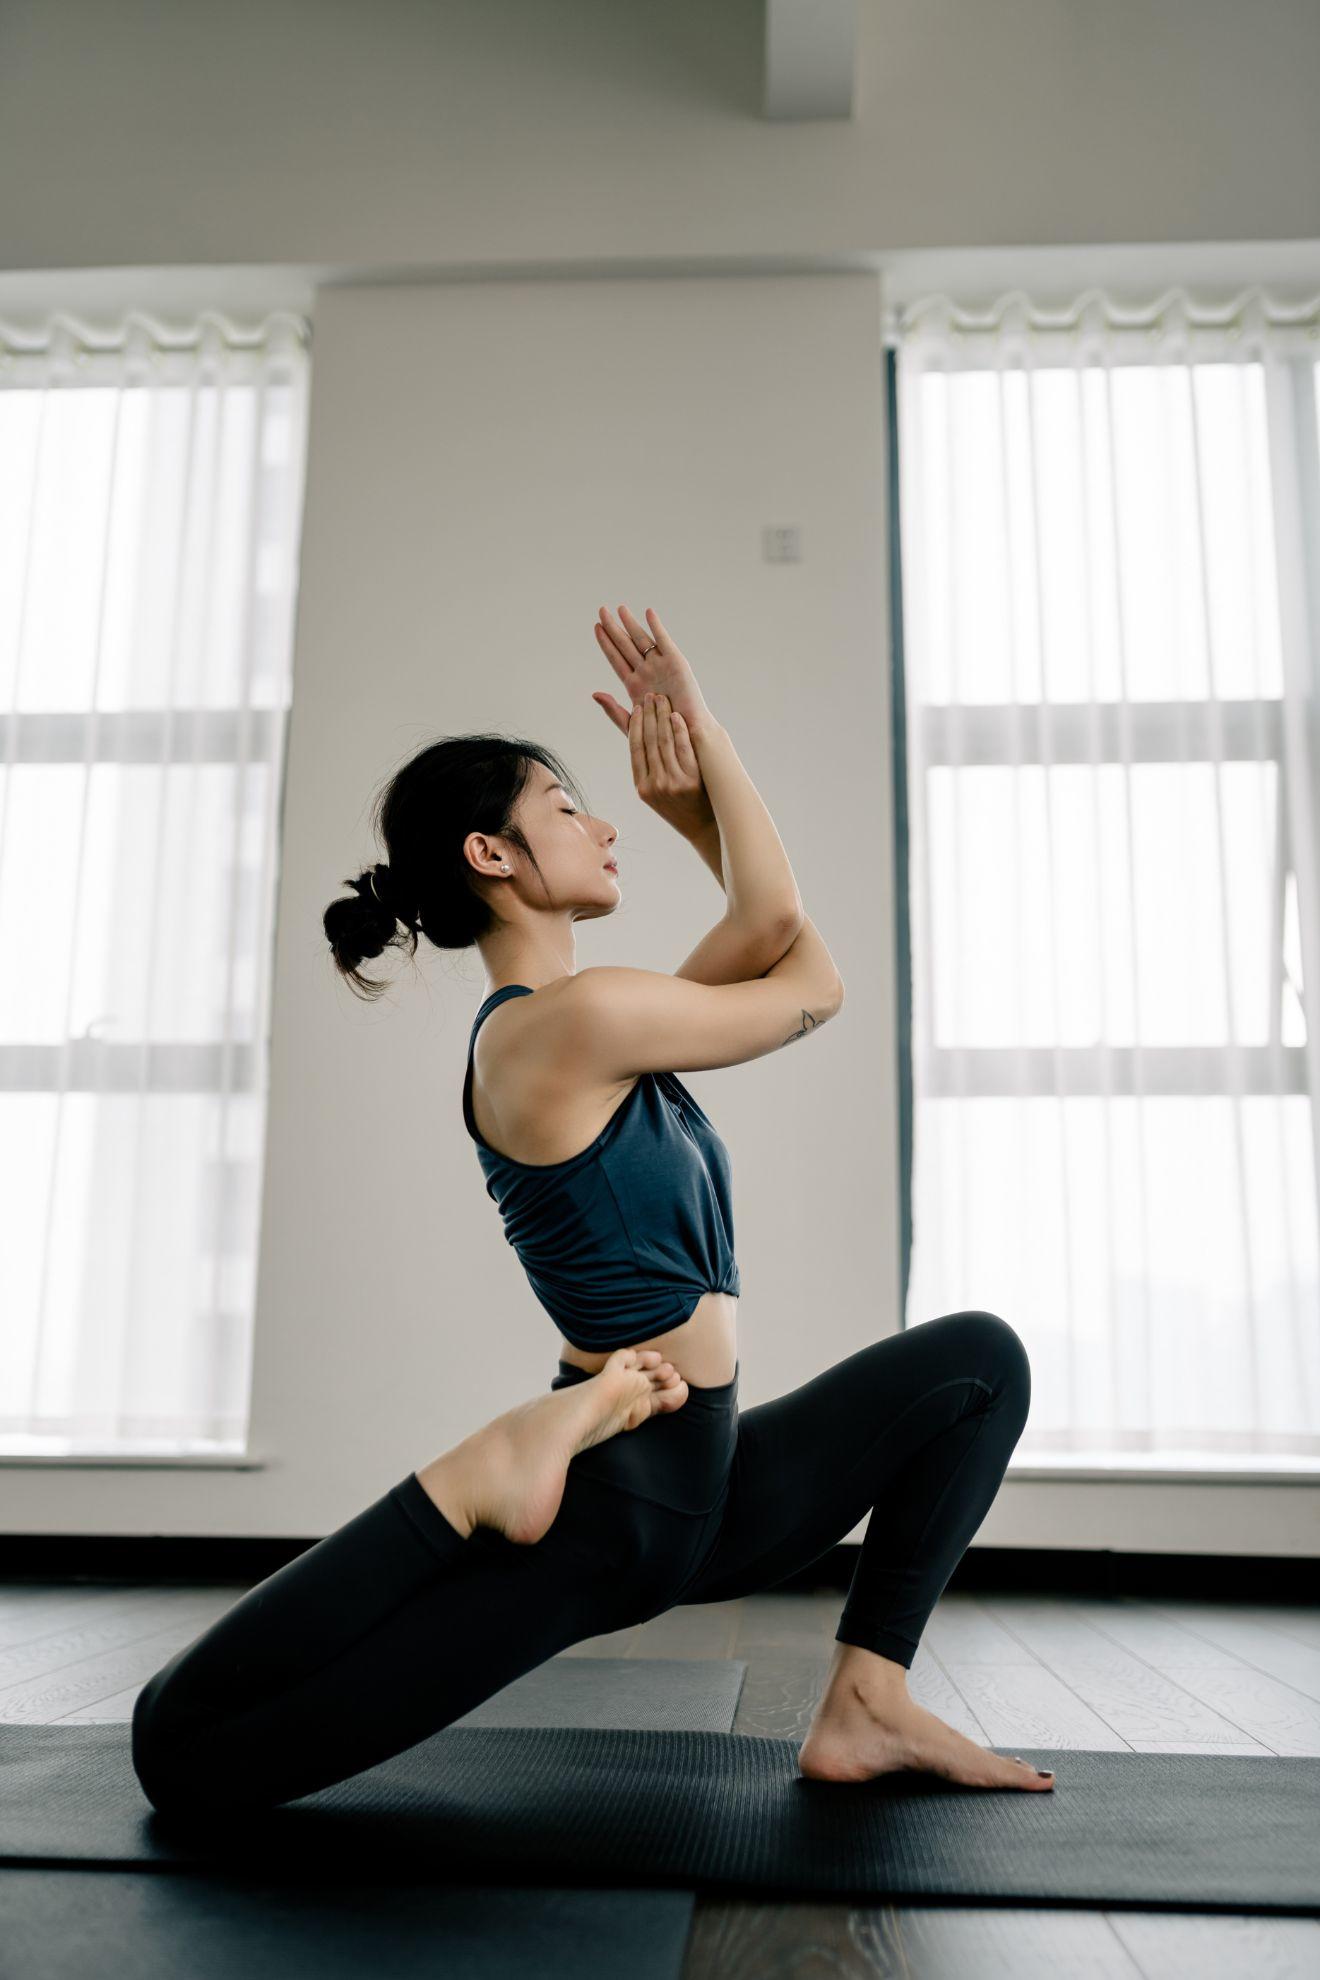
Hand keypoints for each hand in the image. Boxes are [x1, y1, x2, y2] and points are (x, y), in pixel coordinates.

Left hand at [590, 605, 714, 740]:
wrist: (687, 736)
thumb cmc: (662, 735)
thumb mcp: (632, 724)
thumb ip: (613, 710)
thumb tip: (595, 693)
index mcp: (634, 685)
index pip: (615, 659)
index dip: (605, 643)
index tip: (596, 627)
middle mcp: (646, 672)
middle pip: (625, 645)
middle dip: (613, 628)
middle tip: (602, 610)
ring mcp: (661, 666)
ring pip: (642, 640)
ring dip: (631, 624)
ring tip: (619, 608)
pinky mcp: (677, 663)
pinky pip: (664, 641)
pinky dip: (657, 627)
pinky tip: (648, 613)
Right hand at [618, 686, 715, 841]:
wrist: (704, 827)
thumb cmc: (680, 805)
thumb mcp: (657, 790)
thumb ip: (646, 764)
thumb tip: (635, 744)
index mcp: (642, 787)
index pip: (635, 748)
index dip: (636, 725)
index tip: (639, 707)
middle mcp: (655, 784)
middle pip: (649, 742)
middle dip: (649, 715)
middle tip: (651, 696)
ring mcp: (673, 782)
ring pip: (664, 742)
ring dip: (662, 717)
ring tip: (663, 700)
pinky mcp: (691, 780)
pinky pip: (683, 749)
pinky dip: (678, 730)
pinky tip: (676, 716)